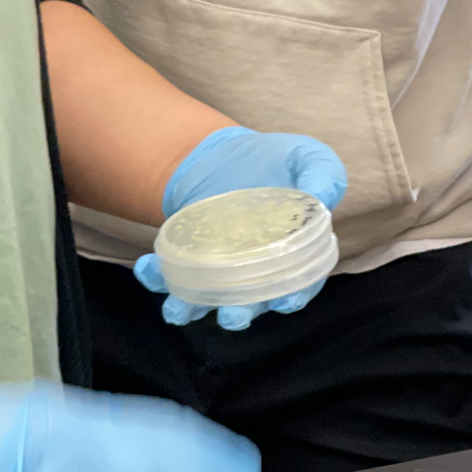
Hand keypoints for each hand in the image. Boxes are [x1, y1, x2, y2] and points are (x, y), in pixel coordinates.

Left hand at [133, 126, 347, 331]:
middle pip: (251, 304)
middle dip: (240, 314)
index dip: (294, 296)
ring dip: (192, 309)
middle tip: (232, 318)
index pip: (299, 285)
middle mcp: (256, 273)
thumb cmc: (277, 161)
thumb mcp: (307, 157)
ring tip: (177, 311)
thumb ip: (322, 174)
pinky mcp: (188, 257)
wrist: (226, 154)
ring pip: (206, 300)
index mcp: (293, 255)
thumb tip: (323, 199)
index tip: (285, 301)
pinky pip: (171, 276)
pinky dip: (157, 277)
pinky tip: (148, 267)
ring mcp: (220, 270)